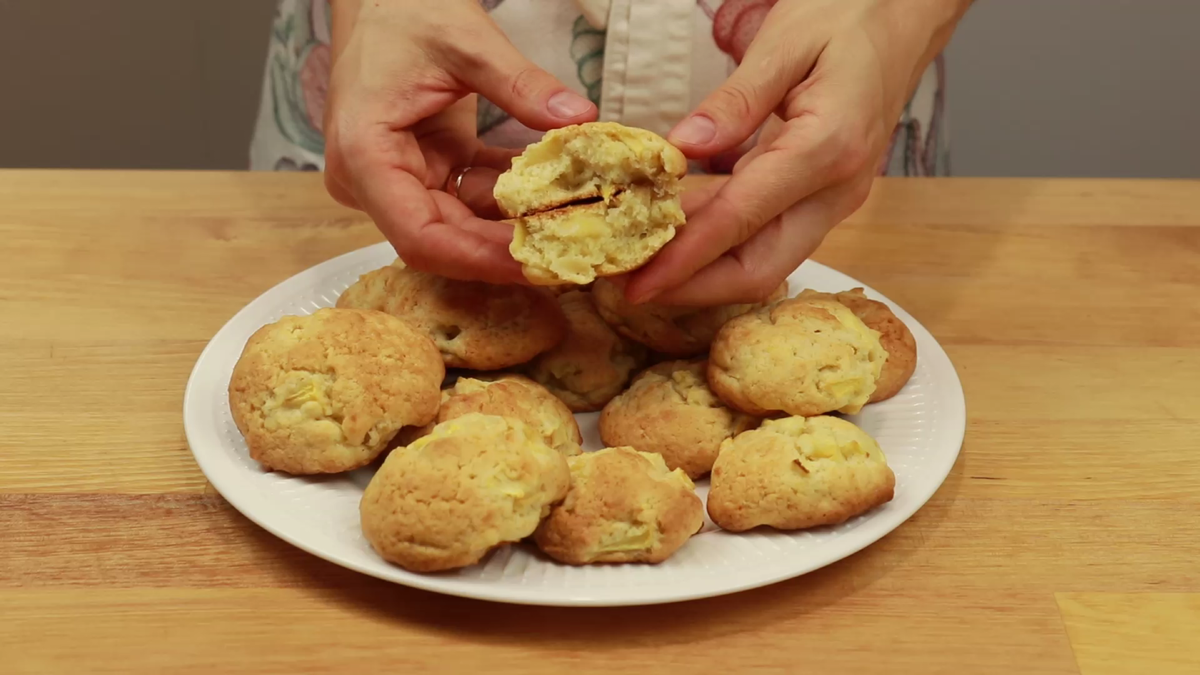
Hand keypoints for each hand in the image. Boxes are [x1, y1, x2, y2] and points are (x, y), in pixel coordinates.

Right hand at [324, 0, 596, 283]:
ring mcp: (398, 177)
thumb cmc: (404, 11)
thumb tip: (579, 118)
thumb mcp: (467, 42)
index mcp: (365, 155)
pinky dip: (511, 196)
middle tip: (567, 254)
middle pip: (442, 239)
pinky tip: (554, 194)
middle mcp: (372, 180)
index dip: (478, 259)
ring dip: (514, 223)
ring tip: (571, 225)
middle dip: (504, 249)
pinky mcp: (426, 167)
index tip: (534, 264)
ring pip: (461, 222)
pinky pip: (471, 196)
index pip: (419, 236)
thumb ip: (522, 85)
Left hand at [624, 0, 969, 304]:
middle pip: (760, 269)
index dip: (684, 258)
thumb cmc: (850, 17)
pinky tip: (678, 236)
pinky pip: (769, 238)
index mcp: (826, 149)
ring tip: (643, 266)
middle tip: (631, 287)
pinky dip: (722, 246)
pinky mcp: (824, 199)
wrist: (905, 18)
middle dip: (692, 288)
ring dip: (704, 273)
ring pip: (765, 263)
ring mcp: (834, 200)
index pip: (740, 221)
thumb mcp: (786, 40)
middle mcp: (837, 190)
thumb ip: (735, 99)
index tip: (637, 282)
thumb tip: (682, 146)